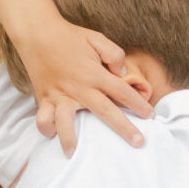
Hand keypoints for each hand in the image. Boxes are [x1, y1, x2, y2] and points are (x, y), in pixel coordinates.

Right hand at [21, 17, 149, 154]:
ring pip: (65, 122)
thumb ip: (114, 54)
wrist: (37, 33)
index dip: (139, 104)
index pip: (122, 91)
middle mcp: (78, 88)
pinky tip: (53, 134)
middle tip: (139, 143)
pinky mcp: (44, 98)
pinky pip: (42, 118)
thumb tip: (122, 72)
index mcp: (94, 73)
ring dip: (70, 139)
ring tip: (75, 154)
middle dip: (124, 129)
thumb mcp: (96, 38)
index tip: (151, 115)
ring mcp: (59, 95)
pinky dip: (46, 128)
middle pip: (105, 112)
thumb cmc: (70, 37)